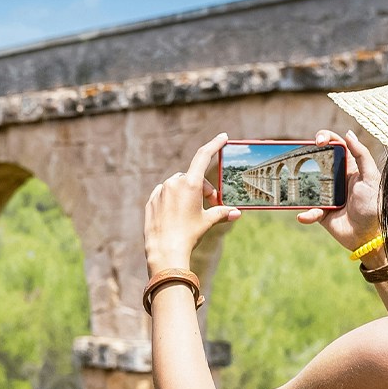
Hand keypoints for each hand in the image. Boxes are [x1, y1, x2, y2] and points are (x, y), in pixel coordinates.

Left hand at [145, 133, 239, 272]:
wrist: (165, 251)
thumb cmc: (188, 235)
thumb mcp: (207, 222)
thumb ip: (221, 213)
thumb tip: (236, 213)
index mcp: (190, 184)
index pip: (203, 156)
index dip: (214, 144)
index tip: (222, 137)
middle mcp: (173, 183)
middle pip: (192, 178)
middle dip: (203, 189)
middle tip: (211, 204)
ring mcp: (160, 191)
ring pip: (177, 186)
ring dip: (186, 194)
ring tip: (191, 213)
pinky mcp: (151, 201)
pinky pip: (164, 194)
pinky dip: (172, 200)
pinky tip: (175, 215)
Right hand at [297, 129, 384, 252]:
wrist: (367, 237)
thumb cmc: (373, 207)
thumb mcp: (371, 178)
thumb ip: (362, 156)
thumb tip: (348, 133)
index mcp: (349, 168)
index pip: (335, 146)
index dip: (326, 138)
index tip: (318, 141)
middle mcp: (335, 179)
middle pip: (315, 161)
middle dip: (304, 155)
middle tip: (296, 155)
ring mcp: (325, 195)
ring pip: (306, 185)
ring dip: (298, 185)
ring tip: (290, 185)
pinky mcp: (320, 213)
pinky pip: (307, 210)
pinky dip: (306, 213)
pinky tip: (305, 215)